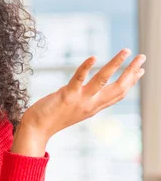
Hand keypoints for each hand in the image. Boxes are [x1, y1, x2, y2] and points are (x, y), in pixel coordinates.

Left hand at [21, 48, 145, 139]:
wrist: (36, 129)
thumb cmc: (51, 118)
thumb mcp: (74, 109)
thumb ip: (84, 100)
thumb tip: (88, 88)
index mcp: (94, 107)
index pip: (118, 94)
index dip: (131, 81)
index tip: (141, 70)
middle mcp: (91, 105)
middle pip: (118, 88)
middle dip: (132, 72)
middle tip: (143, 56)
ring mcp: (80, 100)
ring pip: (103, 80)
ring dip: (116, 64)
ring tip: (126, 51)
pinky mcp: (66, 96)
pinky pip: (79, 79)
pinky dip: (86, 68)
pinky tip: (94, 57)